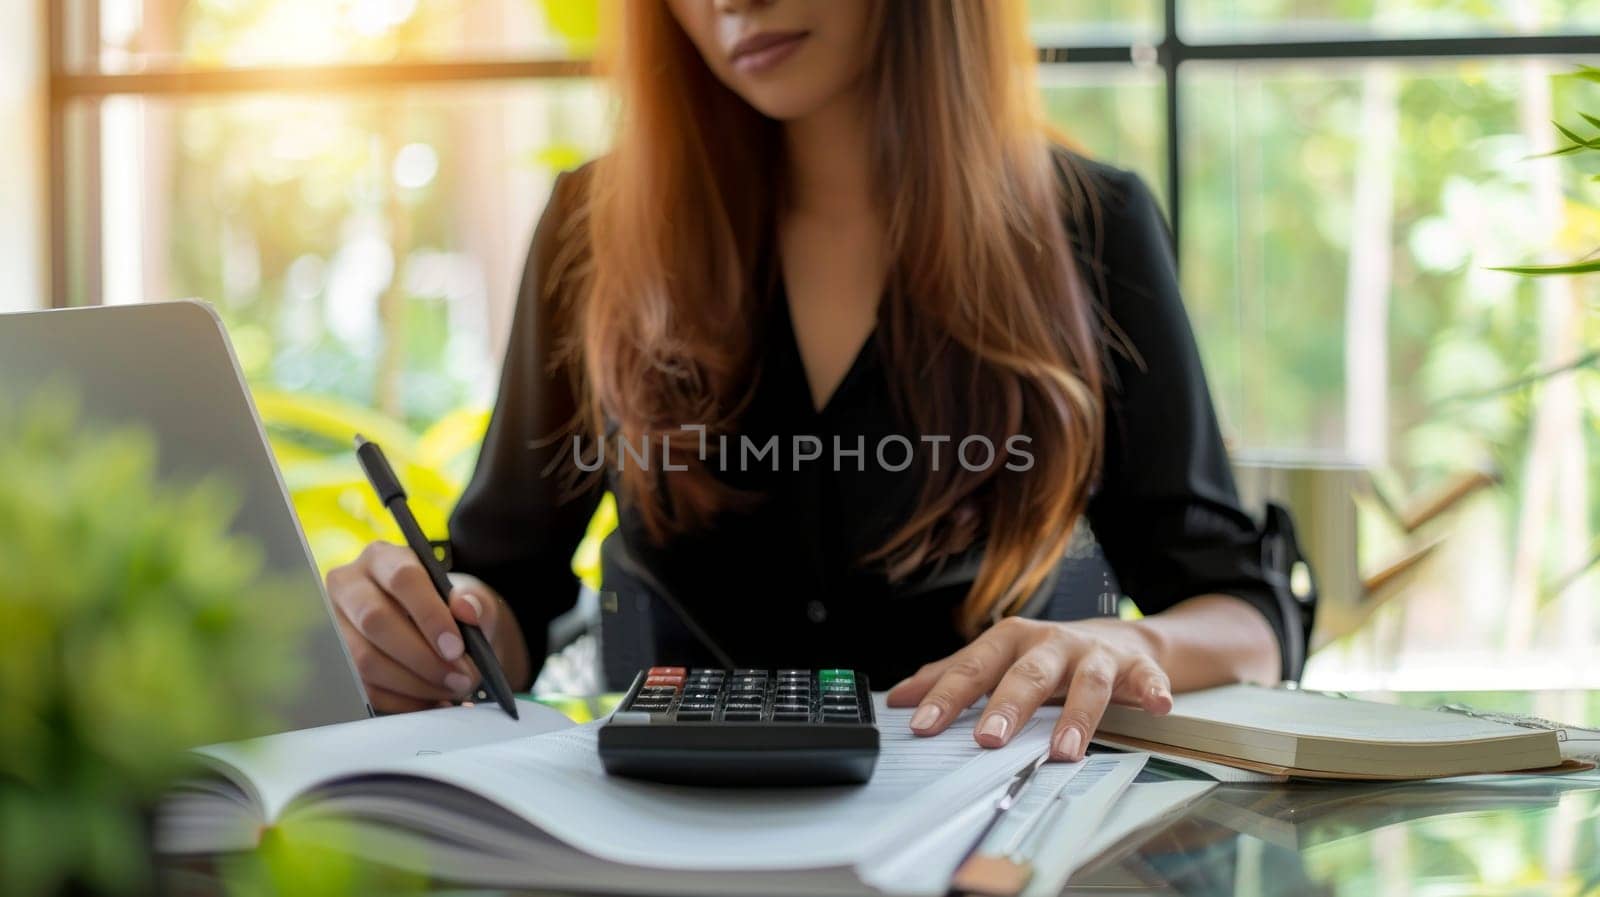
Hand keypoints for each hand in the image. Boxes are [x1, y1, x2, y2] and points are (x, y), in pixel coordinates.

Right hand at [325, 542, 527, 712]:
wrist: (435, 632)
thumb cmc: (451, 610)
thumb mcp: (472, 599)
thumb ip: (475, 601)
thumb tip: (467, 609)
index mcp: (384, 558)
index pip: (403, 579)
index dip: (430, 615)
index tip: (456, 648)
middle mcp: (349, 585)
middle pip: (375, 621)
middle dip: (422, 657)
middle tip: (459, 678)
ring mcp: (335, 624)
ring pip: (365, 660)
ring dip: (413, 683)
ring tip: (449, 690)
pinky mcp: (335, 661)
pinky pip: (363, 688)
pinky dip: (401, 701)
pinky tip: (430, 701)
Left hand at [886, 617, 1173, 760]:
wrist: (1119, 637)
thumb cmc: (1048, 655)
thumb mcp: (998, 659)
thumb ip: (951, 677)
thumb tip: (897, 699)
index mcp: (1012, 639)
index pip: (973, 667)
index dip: (946, 696)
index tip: (922, 725)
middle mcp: (1051, 642)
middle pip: (1026, 672)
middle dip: (1007, 705)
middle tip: (988, 739)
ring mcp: (1094, 653)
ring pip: (1085, 681)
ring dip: (1077, 714)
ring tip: (1065, 748)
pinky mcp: (1136, 666)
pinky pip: (1146, 677)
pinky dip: (1153, 689)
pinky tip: (1158, 706)